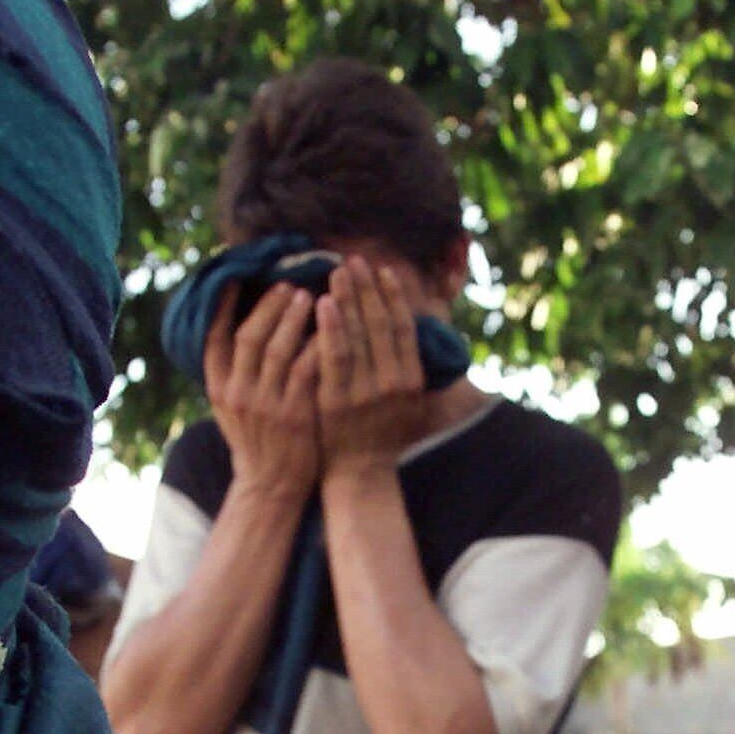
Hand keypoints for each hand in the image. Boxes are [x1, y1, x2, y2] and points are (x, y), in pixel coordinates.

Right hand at [205, 282, 320, 502]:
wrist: (271, 486)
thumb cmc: (257, 442)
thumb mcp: (233, 408)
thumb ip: (235, 372)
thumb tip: (244, 326)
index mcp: (219, 389)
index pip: (213, 339)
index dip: (222, 307)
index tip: (234, 279)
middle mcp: (238, 394)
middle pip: (250, 336)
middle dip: (269, 306)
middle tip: (288, 285)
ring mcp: (265, 405)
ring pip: (279, 349)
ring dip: (294, 318)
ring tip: (308, 296)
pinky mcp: (293, 415)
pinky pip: (307, 369)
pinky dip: (317, 345)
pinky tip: (329, 328)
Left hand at [317, 257, 426, 479]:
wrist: (360, 473)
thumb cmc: (381, 432)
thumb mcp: (406, 399)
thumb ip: (406, 363)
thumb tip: (408, 321)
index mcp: (412, 378)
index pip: (402, 326)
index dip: (392, 295)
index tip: (381, 270)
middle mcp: (393, 383)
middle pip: (380, 323)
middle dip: (367, 288)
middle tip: (353, 260)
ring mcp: (366, 392)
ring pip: (358, 335)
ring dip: (349, 299)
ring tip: (337, 271)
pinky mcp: (338, 401)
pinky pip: (334, 356)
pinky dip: (330, 327)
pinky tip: (322, 303)